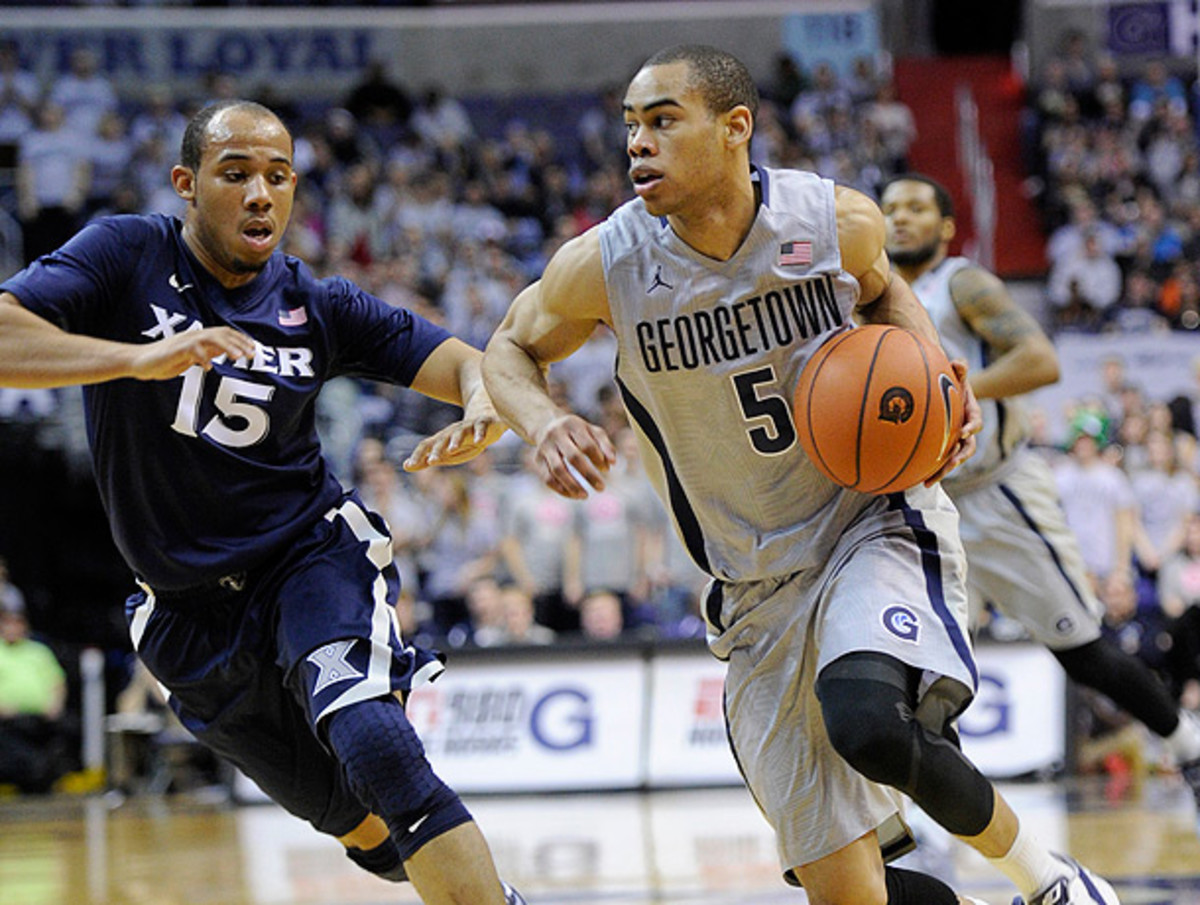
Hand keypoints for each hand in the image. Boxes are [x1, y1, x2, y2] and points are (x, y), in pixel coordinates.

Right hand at [128, 326, 256, 379]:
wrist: (140, 361)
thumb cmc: (166, 360)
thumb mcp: (192, 356)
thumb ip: (208, 352)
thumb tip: (226, 350)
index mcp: (200, 338)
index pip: (224, 333)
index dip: (241, 339)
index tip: (254, 348)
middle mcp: (194, 336)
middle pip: (221, 333)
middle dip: (239, 342)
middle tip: (252, 354)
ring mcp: (184, 342)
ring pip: (209, 338)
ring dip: (225, 346)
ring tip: (238, 357)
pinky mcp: (174, 350)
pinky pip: (191, 350)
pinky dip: (201, 357)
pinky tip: (208, 367)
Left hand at [403, 415, 506, 469]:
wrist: (486, 417)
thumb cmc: (464, 440)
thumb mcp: (446, 452)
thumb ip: (426, 459)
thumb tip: (406, 466)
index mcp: (442, 439)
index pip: (425, 445)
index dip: (418, 455)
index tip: (409, 466)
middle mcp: (452, 432)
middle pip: (442, 440)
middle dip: (437, 451)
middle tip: (431, 462)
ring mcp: (468, 427)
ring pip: (460, 433)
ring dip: (456, 441)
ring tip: (452, 450)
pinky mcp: (483, 423)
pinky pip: (480, 428)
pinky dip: (479, 434)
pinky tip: (479, 441)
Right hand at [532, 413, 615, 498]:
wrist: (547, 425)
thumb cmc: (577, 432)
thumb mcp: (593, 432)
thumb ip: (606, 445)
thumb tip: (612, 463)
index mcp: (572, 425)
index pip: (587, 445)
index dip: (598, 459)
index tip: (606, 470)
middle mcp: (556, 434)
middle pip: (573, 457)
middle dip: (589, 475)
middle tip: (601, 488)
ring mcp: (544, 447)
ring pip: (558, 470)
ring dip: (573, 485)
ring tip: (585, 496)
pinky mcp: (537, 460)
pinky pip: (547, 478)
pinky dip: (560, 489)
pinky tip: (573, 495)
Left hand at [924, 358, 979, 485]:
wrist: (945, 389)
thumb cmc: (950, 381)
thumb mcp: (956, 374)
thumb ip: (959, 369)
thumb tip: (958, 362)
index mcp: (971, 414)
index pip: (975, 423)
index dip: (971, 428)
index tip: (962, 433)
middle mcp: (966, 431)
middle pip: (967, 448)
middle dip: (960, 457)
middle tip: (951, 463)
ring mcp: (956, 441)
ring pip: (954, 459)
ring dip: (944, 471)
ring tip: (930, 481)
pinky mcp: (945, 447)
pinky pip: (940, 461)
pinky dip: (932, 471)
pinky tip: (918, 481)